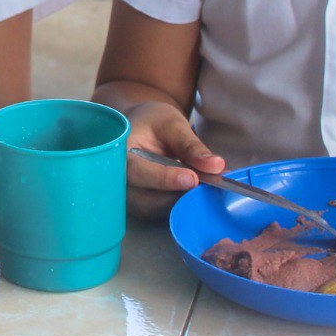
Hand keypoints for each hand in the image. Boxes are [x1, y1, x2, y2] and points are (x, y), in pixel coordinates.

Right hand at [123, 100, 225, 218]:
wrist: (142, 129)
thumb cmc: (153, 122)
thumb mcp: (172, 125)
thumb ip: (191, 145)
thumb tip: (216, 167)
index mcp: (118, 153)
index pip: (137, 171)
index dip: (164, 178)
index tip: (193, 179)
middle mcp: (118, 180)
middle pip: (144, 199)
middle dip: (178, 196)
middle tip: (209, 186)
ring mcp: (129, 197)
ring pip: (155, 210)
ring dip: (182, 203)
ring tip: (208, 188)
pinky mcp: (142, 206)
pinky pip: (161, 213)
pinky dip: (182, 205)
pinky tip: (199, 193)